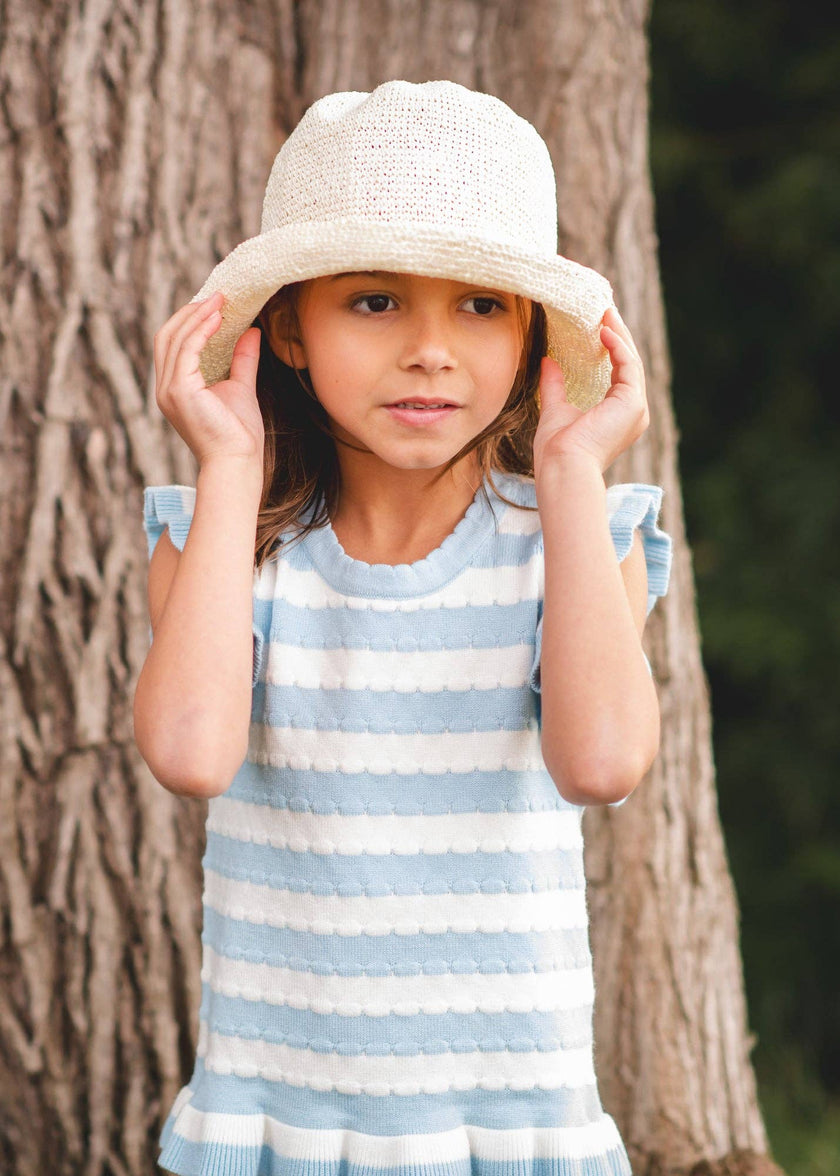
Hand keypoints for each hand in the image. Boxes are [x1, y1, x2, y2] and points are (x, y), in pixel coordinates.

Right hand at [153, 291, 264, 468]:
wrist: (238, 462)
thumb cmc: (239, 435)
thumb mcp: (241, 388)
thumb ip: (242, 360)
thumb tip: (252, 330)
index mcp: (175, 388)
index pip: (173, 343)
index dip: (190, 320)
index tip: (215, 303)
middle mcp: (166, 388)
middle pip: (168, 335)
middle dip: (191, 312)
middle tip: (218, 295)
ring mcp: (169, 390)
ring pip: (175, 338)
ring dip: (197, 315)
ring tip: (220, 300)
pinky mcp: (180, 391)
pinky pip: (187, 349)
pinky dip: (201, 330)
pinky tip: (219, 318)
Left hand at [532, 306, 649, 477]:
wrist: (562, 467)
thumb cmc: (557, 450)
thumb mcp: (554, 410)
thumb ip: (554, 385)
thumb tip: (547, 361)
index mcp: (617, 415)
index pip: (618, 372)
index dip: (610, 347)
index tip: (598, 324)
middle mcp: (632, 412)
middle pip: (627, 363)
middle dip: (617, 335)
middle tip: (605, 309)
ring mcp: (636, 409)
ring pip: (630, 361)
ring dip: (618, 334)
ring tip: (605, 312)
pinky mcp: (632, 403)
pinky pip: (628, 365)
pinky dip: (617, 346)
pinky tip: (604, 331)